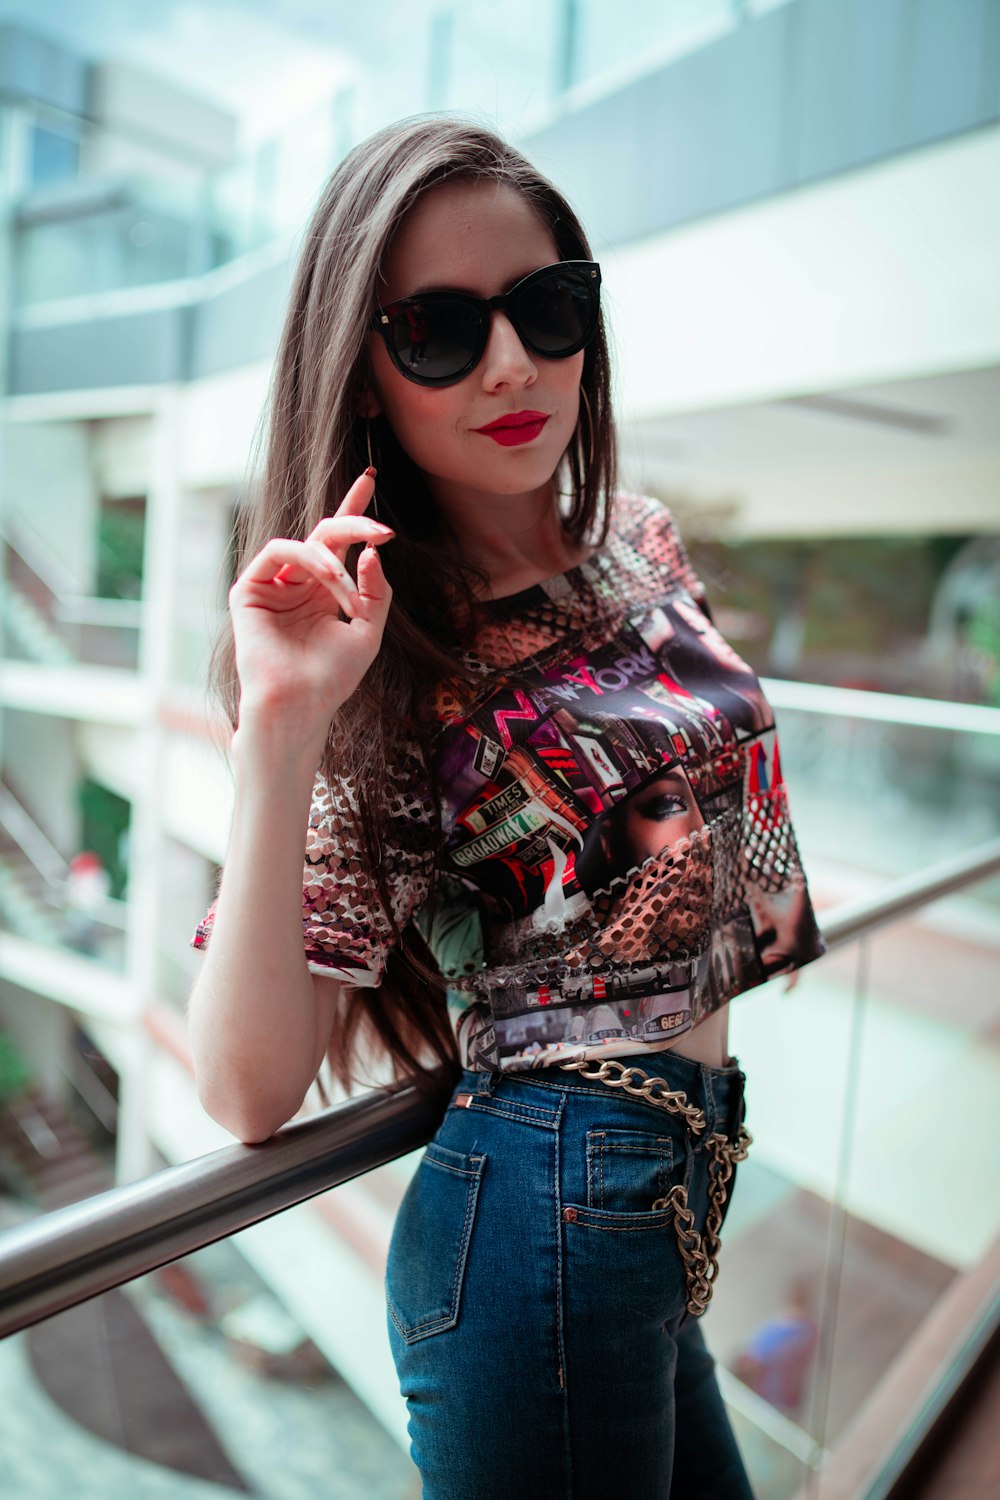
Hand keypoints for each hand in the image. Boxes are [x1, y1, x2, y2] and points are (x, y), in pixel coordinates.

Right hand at [227, 469, 394, 744]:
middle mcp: (298, 583)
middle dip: (356, 524)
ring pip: (307, 543)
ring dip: (335, 561)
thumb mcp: (368, 631)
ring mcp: (273, 585)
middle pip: (326, 534)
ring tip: (347, 589)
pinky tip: (329, 582)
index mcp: (324, 591)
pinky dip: (310, 562)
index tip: (371, 478)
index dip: (354, 510)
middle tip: (382, 531)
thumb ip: (376, 591)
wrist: (301, 704)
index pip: (340, 542)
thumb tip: (372, 550)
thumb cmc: (332, 678)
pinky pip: (279, 552)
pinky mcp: (249, 590)